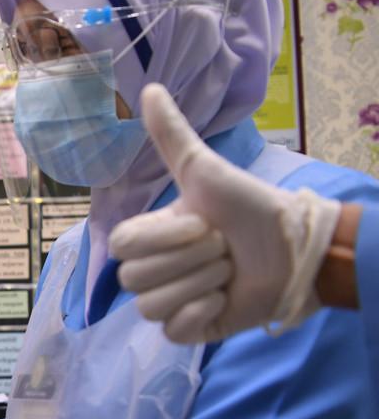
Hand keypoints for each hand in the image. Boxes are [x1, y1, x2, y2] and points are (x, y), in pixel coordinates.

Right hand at [109, 83, 340, 342]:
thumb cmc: (250, 207)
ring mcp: (171, 302)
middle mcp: (155, 271)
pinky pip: (172, 331)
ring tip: (228, 272)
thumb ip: (171, 135)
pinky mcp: (191, 330)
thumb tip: (150, 87)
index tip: (201, 224)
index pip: (123, 248)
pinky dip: (200, 314)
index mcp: (151, 238)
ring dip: (200, 285)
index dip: (163, 239)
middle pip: (135, 280)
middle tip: (222, 248)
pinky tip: (223, 300)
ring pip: (152, 307)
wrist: (295, 247)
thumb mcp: (205, 170)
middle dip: (190, 260)